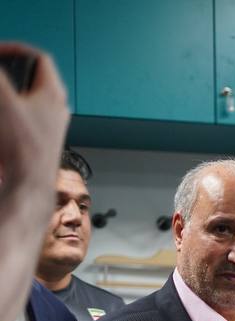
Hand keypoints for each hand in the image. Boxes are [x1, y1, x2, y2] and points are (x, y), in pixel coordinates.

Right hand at [0, 46, 68, 192]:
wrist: (29, 183)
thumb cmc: (23, 145)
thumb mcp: (3, 101)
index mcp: (52, 93)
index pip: (40, 58)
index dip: (16, 49)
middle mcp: (56, 108)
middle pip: (33, 78)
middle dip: (10, 72)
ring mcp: (49, 124)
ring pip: (28, 98)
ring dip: (9, 93)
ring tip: (0, 94)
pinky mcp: (40, 139)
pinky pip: (24, 117)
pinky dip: (9, 112)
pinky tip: (3, 118)